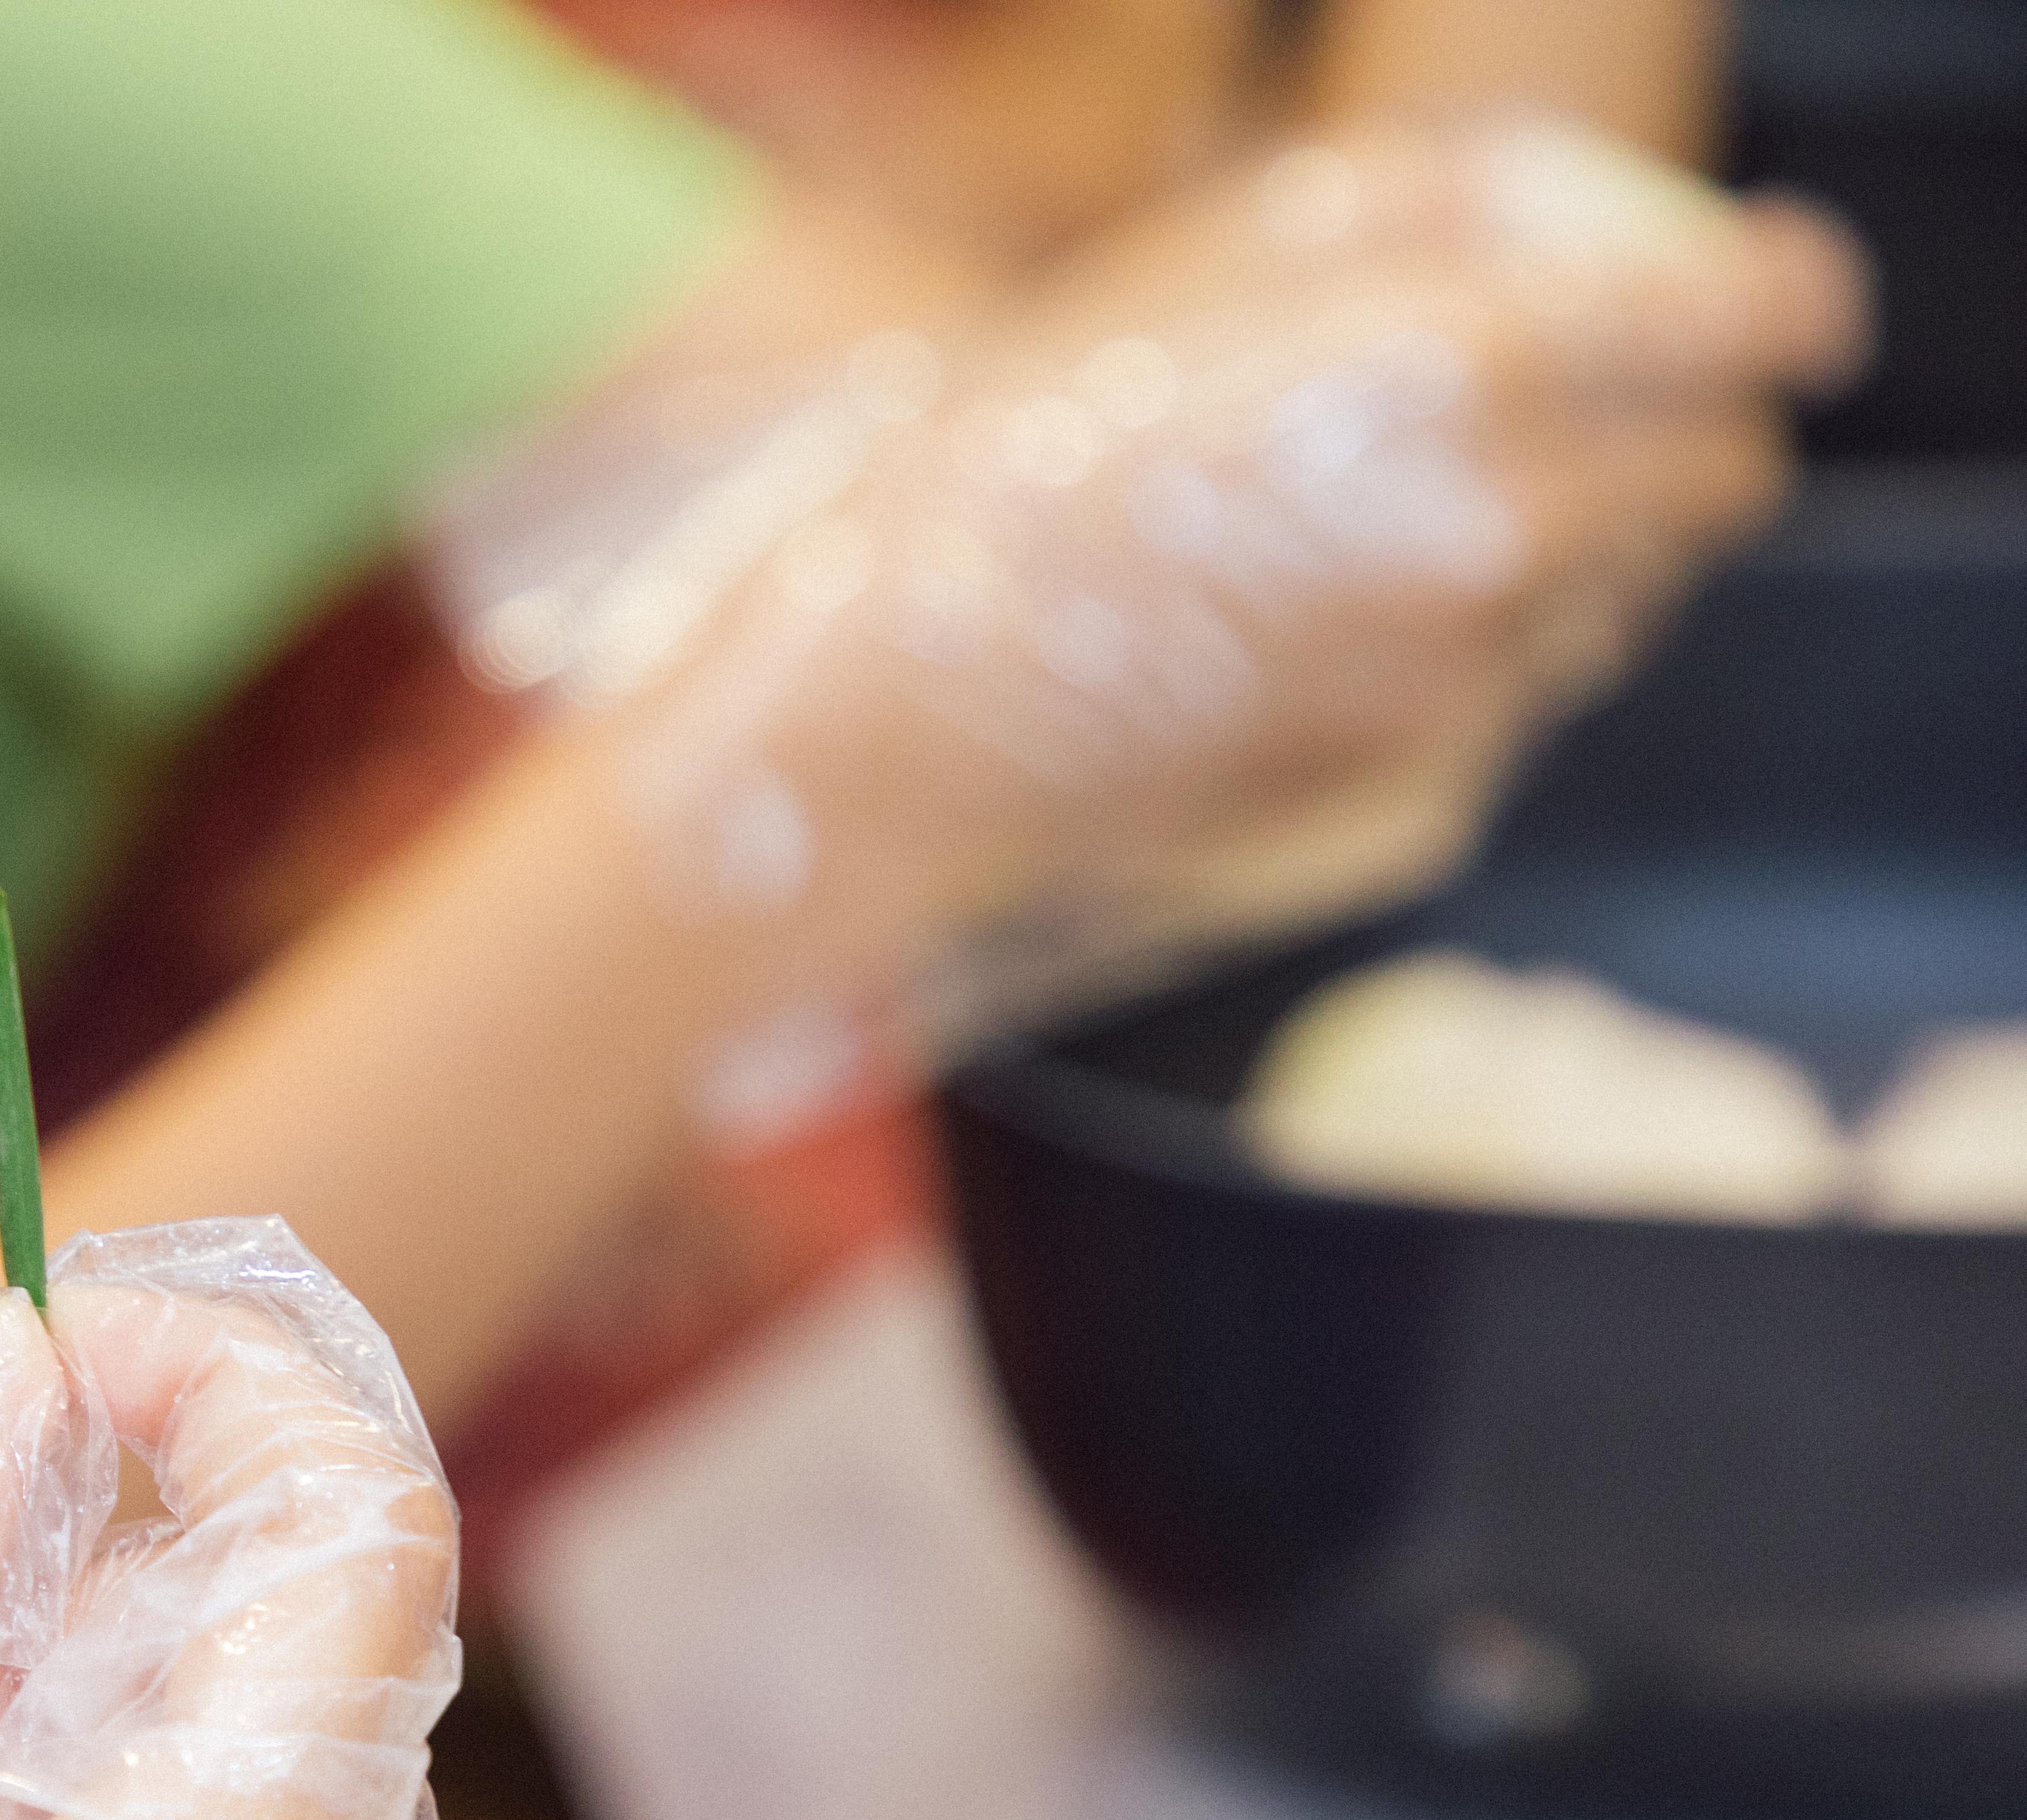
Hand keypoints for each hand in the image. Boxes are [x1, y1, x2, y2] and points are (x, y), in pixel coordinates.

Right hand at [623, 118, 1869, 978]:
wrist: (882, 730)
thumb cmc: (988, 486)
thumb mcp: (1175, 287)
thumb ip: (1389, 227)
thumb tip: (1538, 208)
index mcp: (1450, 372)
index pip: (1741, 319)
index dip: (1766, 299)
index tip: (1752, 297)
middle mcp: (1495, 533)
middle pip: (1720, 474)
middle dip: (1676, 431)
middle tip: (1583, 405)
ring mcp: (1463, 679)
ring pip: (1626, 592)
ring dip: (1577, 544)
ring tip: (1423, 516)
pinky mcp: (1414, 782)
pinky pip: (1521, 690)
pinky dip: (1484, 645)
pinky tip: (1345, 619)